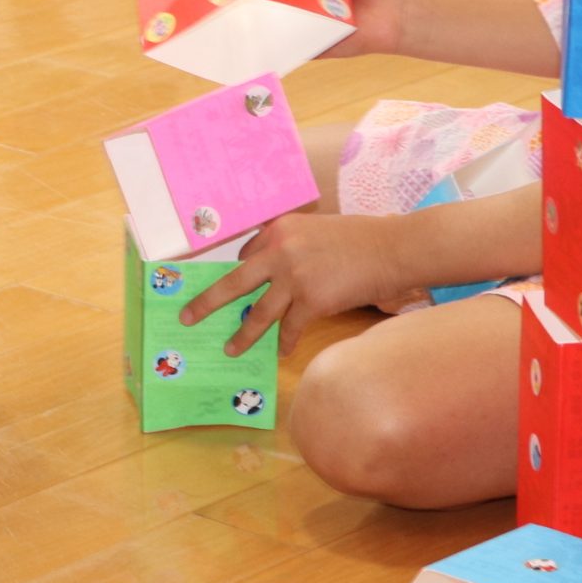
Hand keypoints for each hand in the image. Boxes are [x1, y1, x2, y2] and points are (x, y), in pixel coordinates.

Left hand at [179, 210, 408, 357]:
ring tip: (230, 349)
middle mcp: (279, 252)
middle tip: (188, 317)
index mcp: (278, 230)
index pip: (245, 256)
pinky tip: (281, 352)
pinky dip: (284, 341)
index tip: (230, 288)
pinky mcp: (313, 301)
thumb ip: (291, 246)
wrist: (394, 249)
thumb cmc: (360, 240)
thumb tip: (271, 272)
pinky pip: (290, 327)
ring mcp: (294, 278)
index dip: (239, 274)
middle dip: (207, 302)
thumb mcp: (315, 231)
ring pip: (258, 312)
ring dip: (243, 334)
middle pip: (233, 282)